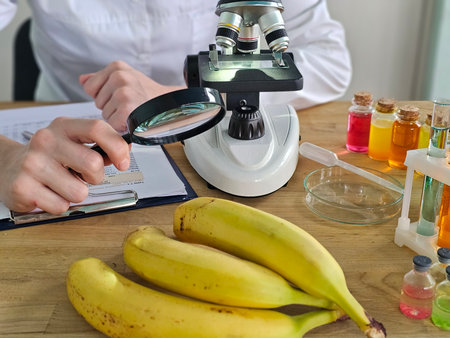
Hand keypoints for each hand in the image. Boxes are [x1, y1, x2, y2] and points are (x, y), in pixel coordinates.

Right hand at [0, 118, 129, 213]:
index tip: (123, 162)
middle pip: (93, 163)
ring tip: (62, 185)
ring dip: (77, 193)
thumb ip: (99, 147)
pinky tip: (48, 194)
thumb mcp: (72, 143)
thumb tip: (125, 150)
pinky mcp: (22, 187)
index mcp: (63, 127)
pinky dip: (60, 205)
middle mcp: (46, 141)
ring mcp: (32, 164)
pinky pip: (61, 206)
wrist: (8, 167)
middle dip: (96, 177)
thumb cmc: (49, 157)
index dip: (117, 147)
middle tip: (83, 176)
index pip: (97, 128)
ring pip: (79, 191)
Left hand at [80, 60, 184, 131]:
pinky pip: (112, 123)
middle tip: (130, 105)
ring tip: (134, 111)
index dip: (104, 96)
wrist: (171, 106)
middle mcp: (119, 76)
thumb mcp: (126, 78)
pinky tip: (135, 119)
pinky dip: (122, 126)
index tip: (121, 96)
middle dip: (111, 107)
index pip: (90, 87)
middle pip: (98, 101)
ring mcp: (123, 92)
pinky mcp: (127, 108)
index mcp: (117, 67)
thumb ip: (102, 79)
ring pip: (104, 113)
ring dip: (118, 117)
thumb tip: (82, 80)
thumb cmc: (148, 95)